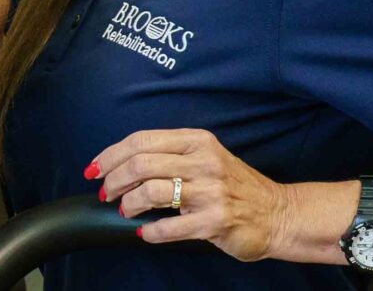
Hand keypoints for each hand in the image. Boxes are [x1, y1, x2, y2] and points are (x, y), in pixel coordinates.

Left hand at [91, 128, 292, 261]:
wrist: (278, 213)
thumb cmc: (235, 187)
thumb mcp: (205, 158)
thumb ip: (170, 156)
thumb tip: (122, 165)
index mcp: (197, 141)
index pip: (141, 141)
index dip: (110, 155)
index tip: (94, 169)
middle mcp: (204, 161)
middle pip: (140, 164)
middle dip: (114, 180)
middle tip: (107, 193)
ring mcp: (211, 191)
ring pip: (151, 192)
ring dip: (129, 203)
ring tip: (126, 210)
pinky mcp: (216, 221)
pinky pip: (169, 227)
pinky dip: (150, 231)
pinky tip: (145, 232)